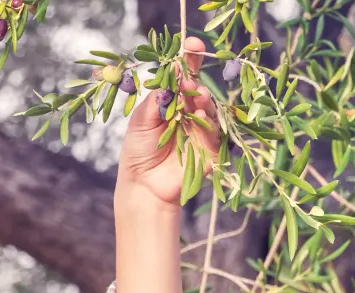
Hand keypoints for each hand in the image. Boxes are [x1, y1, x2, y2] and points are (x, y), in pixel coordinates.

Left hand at [116, 36, 220, 206]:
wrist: (145, 186)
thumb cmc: (139, 152)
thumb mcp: (141, 119)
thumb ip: (157, 97)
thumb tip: (174, 71)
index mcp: (171, 102)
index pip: (183, 76)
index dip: (189, 59)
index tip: (192, 45)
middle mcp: (188, 112)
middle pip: (199, 87)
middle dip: (195, 79)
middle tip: (186, 81)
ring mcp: (202, 129)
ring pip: (209, 105)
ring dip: (202, 98)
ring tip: (193, 98)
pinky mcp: (211, 147)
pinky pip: (216, 129)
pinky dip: (208, 119)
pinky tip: (198, 115)